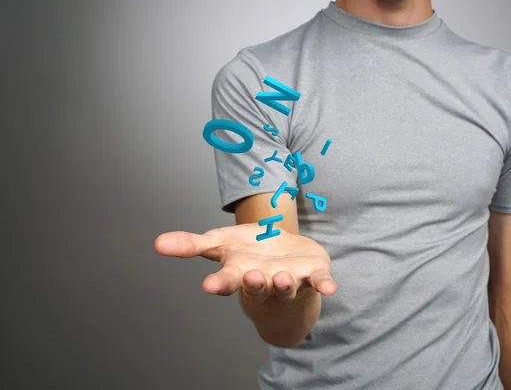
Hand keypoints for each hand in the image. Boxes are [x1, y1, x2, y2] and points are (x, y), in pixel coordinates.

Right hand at [154, 224, 336, 302]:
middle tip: (252, 278)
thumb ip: (191, 245)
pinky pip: (319, 282)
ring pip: (286, 285)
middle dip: (255, 284)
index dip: (219, 283)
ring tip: (280, 277)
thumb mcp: (219, 245)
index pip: (226, 280)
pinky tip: (330, 289)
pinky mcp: (312, 275)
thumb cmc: (248, 252)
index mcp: (240, 272)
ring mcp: (289, 279)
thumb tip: (157, 243)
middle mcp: (264, 280)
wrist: (282, 257)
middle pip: (257, 285)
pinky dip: (324, 285)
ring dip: (284, 283)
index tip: (209, 286)